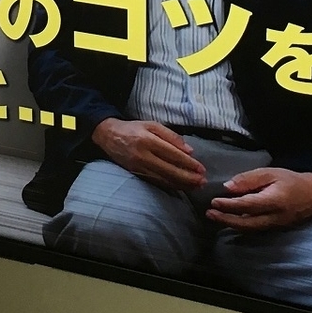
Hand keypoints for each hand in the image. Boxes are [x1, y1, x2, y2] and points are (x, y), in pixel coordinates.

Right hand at [91, 118, 205, 191]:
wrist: (108, 136)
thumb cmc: (133, 128)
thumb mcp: (152, 124)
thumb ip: (171, 136)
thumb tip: (189, 150)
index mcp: (148, 140)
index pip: (172, 154)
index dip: (188, 163)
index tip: (201, 169)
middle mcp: (143, 155)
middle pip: (169, 170)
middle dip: (188, 178)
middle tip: (202, 182)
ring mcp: (139, 167)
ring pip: (163, 179)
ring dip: (181, 184)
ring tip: (195, 187)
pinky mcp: (136, 174)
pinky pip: (156, 182)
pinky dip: (170, 186)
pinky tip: (180, 187)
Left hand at [206, 168, 311, 230]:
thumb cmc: (290, 180)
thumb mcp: (270, 173)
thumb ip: (249, 180)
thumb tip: (228, 187)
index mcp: (274, 200)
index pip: (247, 205)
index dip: (229, 205)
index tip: (214, 201)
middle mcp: (274, 216)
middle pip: (246, 222)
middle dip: (226, 219)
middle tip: (209, 213)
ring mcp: (275, 225)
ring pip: (250, 228)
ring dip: (231, 224)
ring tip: (215, 216)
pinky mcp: (275, 228)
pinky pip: (255, 228)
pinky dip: (241, 225)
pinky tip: (231, 220)